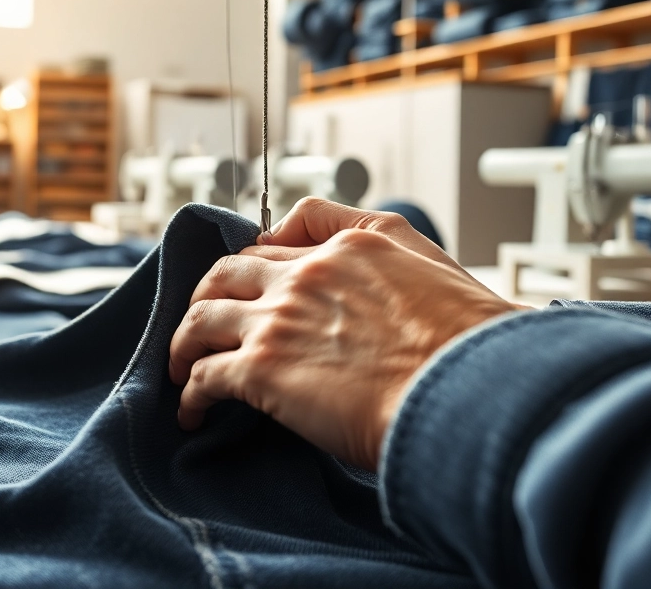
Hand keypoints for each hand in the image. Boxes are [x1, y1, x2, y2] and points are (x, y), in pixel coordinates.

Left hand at [170, 201, 524, 469]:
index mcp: (353, 246)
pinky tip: (192, 412)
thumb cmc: (470, 347)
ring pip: (202, 317)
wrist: (468, 390)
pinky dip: (190, 393)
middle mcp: (307, 274)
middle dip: (208, 295)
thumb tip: (373, 275)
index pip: (284, 238)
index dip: (258, 260)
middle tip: (202, 322)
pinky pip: (204, 375)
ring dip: (184, 341)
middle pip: (228, 271)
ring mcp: (279, 318)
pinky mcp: (261, 368)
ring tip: (180, 366)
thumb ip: (396, 252)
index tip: (248, 280)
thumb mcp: (439, 266)